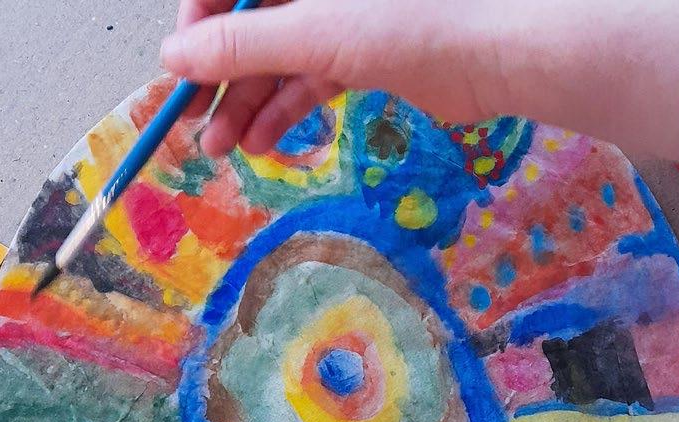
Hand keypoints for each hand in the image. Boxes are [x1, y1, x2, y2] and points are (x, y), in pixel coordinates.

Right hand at [162, 0, 678, 167]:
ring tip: (222, 148)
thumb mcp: (315, 32)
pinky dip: (285, 108)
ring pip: (276, 57)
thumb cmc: (414, 23)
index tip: (180, 72)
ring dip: (247, 102)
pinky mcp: (363, 52)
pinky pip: (308, 77)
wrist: (505, 51)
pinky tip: (262, 141)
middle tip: (194, 127)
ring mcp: (340, 16)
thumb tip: (173, 57)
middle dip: (219, 78)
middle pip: (249, 26)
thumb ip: (242, 43)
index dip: (199, 25)